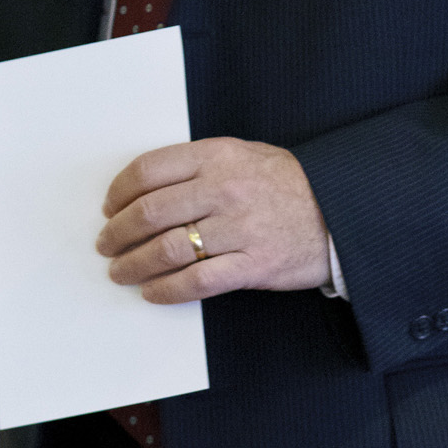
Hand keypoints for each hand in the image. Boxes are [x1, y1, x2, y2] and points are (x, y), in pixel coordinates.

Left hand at [98, 137, 330, 301]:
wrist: (341, 211)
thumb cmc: (288, 183)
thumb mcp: (244, 154)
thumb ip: (199, 165)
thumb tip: (146, 189)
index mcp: (217, 156)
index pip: (149, 170)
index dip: (119, 192)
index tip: (109, 207)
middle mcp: (224, 189)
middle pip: (150, 213)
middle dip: (118, 233)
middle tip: (106, 245)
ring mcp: (238, 229)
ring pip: (167, 250)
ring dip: (134, 265)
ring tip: (120, 272)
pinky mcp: (252, 265)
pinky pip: (197, 281)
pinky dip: (166, 290)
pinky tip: (152, 293)